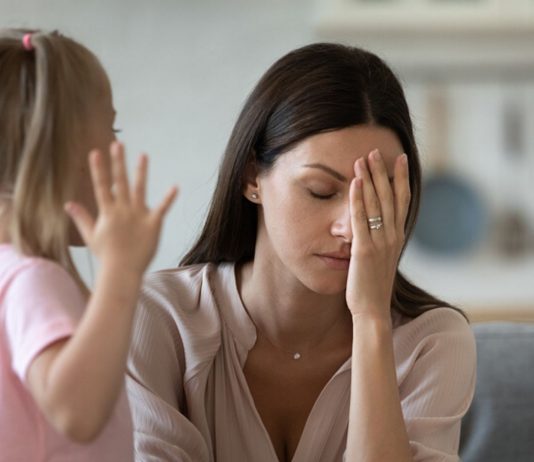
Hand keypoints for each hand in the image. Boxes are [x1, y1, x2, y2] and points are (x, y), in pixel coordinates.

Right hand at [65, 141, 176, 274]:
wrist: (122, 272)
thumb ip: (82, 217)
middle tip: (118, 144)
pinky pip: (162, 209)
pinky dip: (169, 198)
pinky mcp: (153, 224)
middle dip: (118, 162)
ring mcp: (138, 216)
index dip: (99, 169)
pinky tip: (176, 187)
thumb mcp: (91, 236)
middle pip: (120, 182)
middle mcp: (122, 210)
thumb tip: (68, 204)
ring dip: (141, 172)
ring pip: (140, 189)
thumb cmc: (107, 256)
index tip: (96, 152)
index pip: (101, 186)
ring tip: (143, 155)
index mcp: (108, 212)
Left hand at [345, 149, 409, 320]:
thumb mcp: (383, 259)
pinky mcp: (364, 250)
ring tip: (363, 159)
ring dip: (369, 179)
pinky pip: (360, 219)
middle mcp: (392, 236)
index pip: (402, 201)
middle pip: (389, 197)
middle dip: (382, 172)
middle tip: (376, 151)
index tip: (399, 159)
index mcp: (397, 237)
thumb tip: (380, 227)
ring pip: (376, 204)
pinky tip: (354, 183)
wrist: (372, 310)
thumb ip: (383, 241)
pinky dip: (357, 199)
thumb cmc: (374, 286)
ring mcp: (379, 242)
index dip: (401, 179)